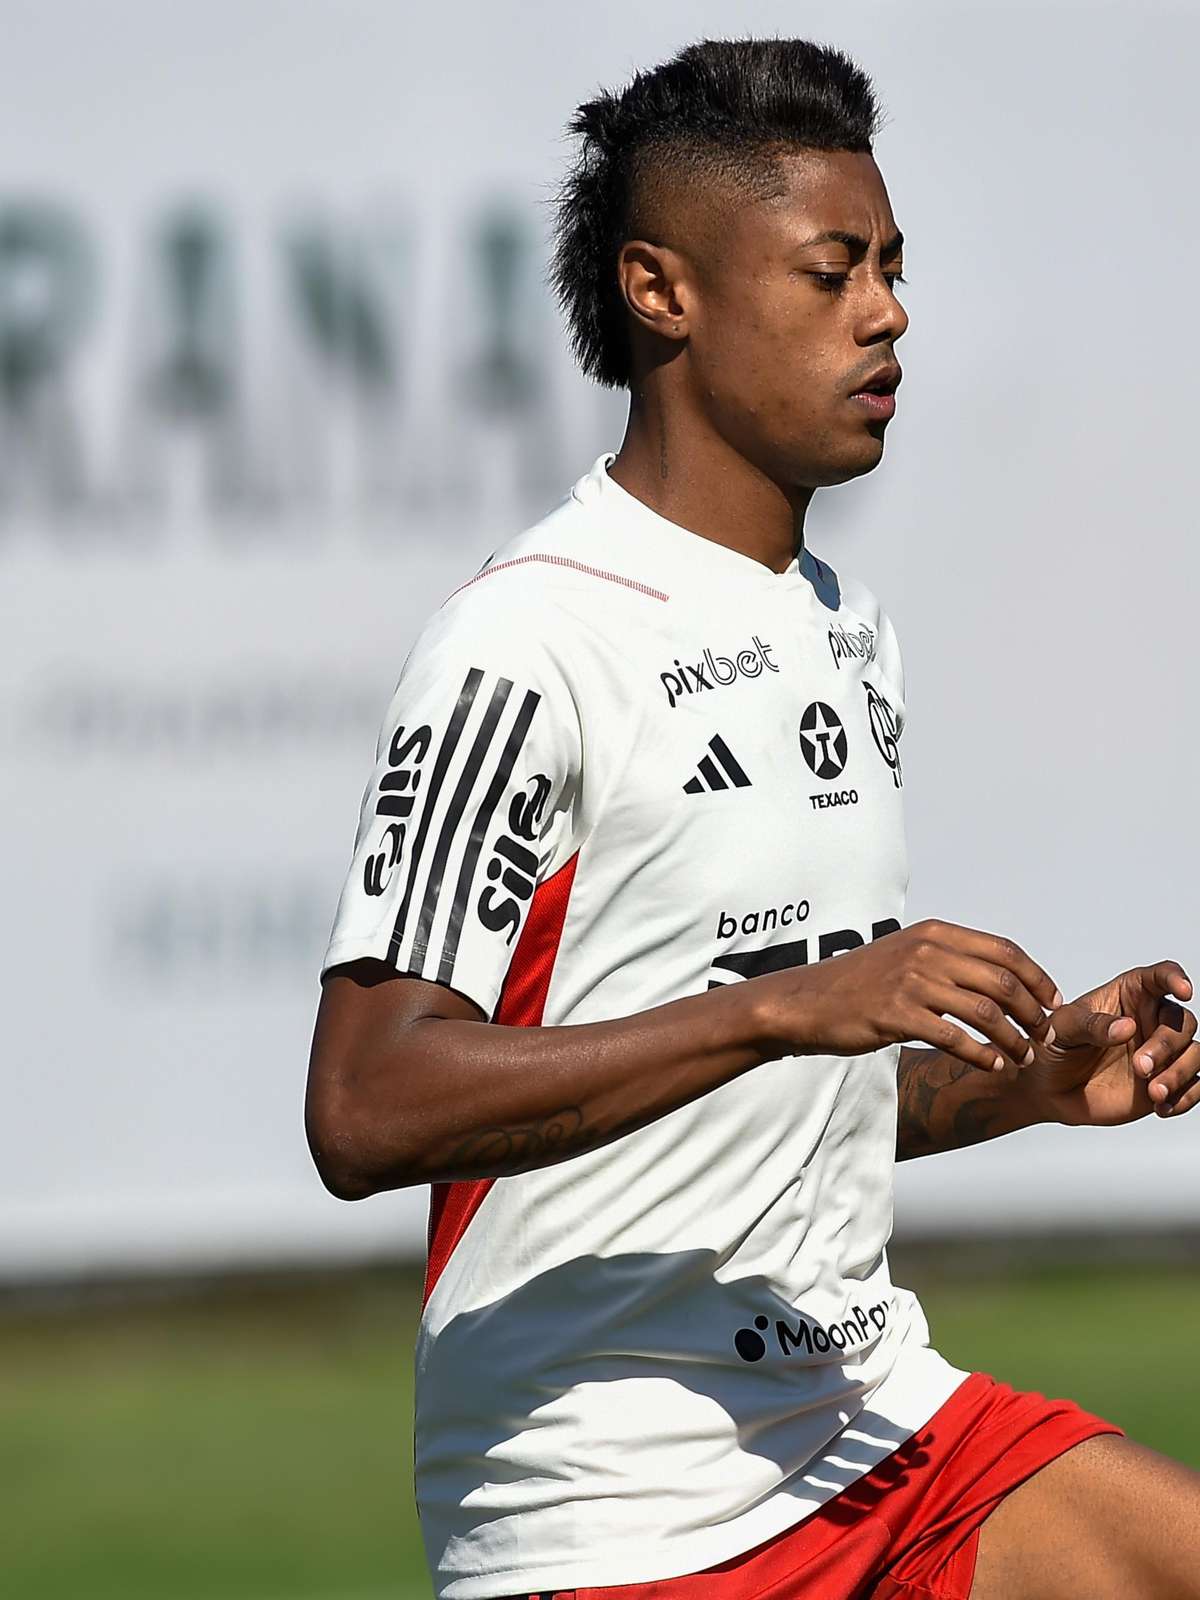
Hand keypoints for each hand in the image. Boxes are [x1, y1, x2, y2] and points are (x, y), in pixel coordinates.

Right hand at [761, 917, 1060, 1069]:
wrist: (808, 1001)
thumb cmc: (860, 983)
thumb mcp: (906, 954)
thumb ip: (949, 960)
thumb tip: (1001, 979)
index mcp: (935, 933)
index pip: (1005, 951)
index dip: (1037, 978)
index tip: (1051, 1003)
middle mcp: (926, 951)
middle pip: (1002, 982)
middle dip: (1032, 1013)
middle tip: (1042, 1037)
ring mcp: (911, 982)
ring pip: (985, 1012)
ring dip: (1013, 1039)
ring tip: (1023, 1057)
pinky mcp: (897, 1014)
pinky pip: (956, 1038)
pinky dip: (984, 1055)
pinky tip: (994, 1066)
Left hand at [1019, 961, 1197, 1125]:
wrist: (1049, 1088)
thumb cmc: (1054, 1046)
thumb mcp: (1061, 1029)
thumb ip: (1092, 1025)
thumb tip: (1126, 1027)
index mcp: (1129, 994)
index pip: (1160, 976)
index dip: (1175, 978)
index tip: (1184, 990)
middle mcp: (1151, 1019)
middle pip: (1183, 1022)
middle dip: (1168, 1045)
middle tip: (1140, 1067)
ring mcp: (1162, 1052)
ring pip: (1195, 1054)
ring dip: (1180, 1073)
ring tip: (1153, 1093)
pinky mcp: (1166, 1081)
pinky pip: (1195, 1085)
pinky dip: (1186, 1097)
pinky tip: (1161, 1107)